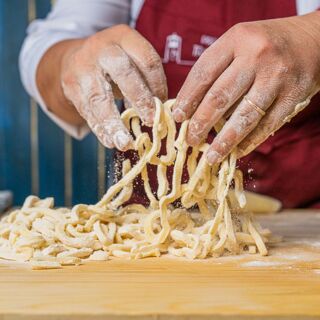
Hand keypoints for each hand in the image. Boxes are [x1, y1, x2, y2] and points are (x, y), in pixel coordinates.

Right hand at [60, 25, 166, 149]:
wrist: (74, 59)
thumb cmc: (112, 65)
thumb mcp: (130, 61)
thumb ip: (145, 80)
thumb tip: (162, 112)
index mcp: (124, 38)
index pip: (148, 60)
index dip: (158, 85)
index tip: (163, 106)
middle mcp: (102, 49)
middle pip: (123, 73)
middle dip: (139, 99)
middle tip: (151, 121)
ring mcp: (83, 67)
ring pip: (99, 97)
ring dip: (113, 123)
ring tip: (125, 143)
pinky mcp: (71, 87)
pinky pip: (87, 111)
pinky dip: (99, 128)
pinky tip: (110, 141)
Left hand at [173, 12, 319, 162]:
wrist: (312, 40)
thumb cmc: (264, 46)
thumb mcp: (238, 45)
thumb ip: (216, 70)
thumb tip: (192, 109)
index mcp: (236, 40)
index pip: (203, 73)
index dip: (187, 99)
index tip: (177, 118)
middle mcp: (256, 56)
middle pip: (220, 96)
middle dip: (201, 123)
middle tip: (190, 140)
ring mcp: (277, 77)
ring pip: (244, 116)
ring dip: (224, 141)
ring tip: (211, 157)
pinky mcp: (294, 96)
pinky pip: (267, 125)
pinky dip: (249, 142)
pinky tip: (237, 152)